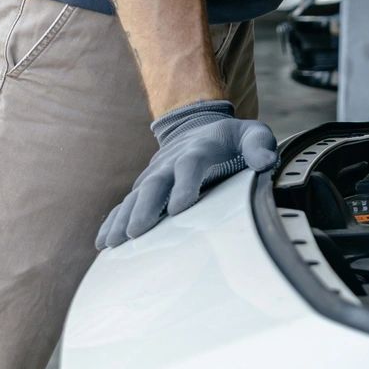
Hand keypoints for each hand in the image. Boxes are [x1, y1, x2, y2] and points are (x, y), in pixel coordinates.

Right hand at [95, 99, 276, 248]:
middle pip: (155, 183)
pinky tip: (103, 242)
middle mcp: (171, 162)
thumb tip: (265, 162)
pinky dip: (113, 221)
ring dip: (124, 218)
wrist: (196, 127)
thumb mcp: (251, 133)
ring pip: (136, 196)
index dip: (185, 183)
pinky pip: (126, 204)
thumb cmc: (230, 139)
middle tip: (137, 231)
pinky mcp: (144, 187)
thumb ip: (259, 145)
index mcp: (199, 149)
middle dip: (146, 207)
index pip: (190, 164)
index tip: (180, 207)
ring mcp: (155, 175)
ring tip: (113, 242)